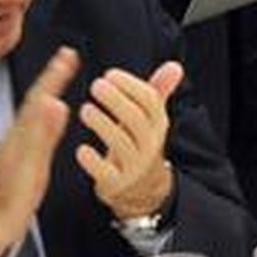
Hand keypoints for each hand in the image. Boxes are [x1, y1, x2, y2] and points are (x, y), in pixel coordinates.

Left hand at [0, 47, 77, 256]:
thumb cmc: (7, 203)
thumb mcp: (30, 169)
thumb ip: (42, 136)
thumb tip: (55, 102)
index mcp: (21, 136)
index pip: (40, 97)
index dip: (54, 75)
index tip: (68, 54)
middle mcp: (16, 138)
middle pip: (35, 100)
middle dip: (51, 77)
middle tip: (66, 58)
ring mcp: (14, 150)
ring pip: (33, 113)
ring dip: (47, 93)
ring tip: (59, 82)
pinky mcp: (16, 162)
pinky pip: (33, 128)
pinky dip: (43, 116)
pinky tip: (45, 122)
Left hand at [77, 61, 181, 219]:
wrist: (143, 190)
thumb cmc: (140, 144)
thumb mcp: (152, 120)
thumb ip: (159, 91)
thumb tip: (174, 66)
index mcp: (157, 125)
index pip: (149, 101)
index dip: (130, 85)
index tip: (109, 74)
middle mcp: (149, 144)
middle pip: (135, 119)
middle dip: (115, 100)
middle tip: (95, 85)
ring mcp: (134, 166)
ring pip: (120, 143)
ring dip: (102, 124)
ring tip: (85, 109)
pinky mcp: (117, 184)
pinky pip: (105, 172)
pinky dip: (93, 161)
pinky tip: (81, 149)